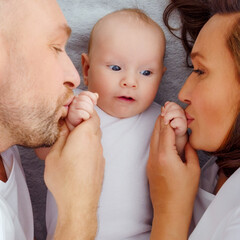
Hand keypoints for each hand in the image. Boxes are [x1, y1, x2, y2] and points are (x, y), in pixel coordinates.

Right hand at [44, 110, 104, 238]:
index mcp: (85, 135)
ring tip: (73, 138)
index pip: (91, 113)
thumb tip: (65, 125)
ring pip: (96, 135)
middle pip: (95, 123)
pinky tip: (78, 152)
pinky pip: (96, 147)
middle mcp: (96, 142)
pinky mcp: (101, 162)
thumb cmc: (65, 180)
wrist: (80, 202)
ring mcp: (100, 153)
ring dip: (87, 131)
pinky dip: (89, 143)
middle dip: (85, 118)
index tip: (75, 109)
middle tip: (71, 122)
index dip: (85, 108)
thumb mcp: (54, 154)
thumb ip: (61, 136)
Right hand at [66, 91, 97, 130]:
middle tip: (88, 112)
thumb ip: (92, 99)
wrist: (77, 126)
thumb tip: (96, 95)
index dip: (92, 98)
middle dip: (90, 106)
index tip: (94, 103)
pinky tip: (83, 118)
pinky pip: (83, 113)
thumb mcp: (88, 106)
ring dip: (89, 112)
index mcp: (78, 97)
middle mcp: (74, 101)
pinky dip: (86, 117)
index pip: (86, 93)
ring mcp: (72, 107)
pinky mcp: (72, 114)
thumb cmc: (83, 116)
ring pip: (85, 105)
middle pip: (86, 99)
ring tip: (86, 115)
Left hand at [147, 116, 199, 239]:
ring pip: (151, 139)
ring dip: (157, 128)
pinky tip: (160, 136)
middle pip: (155, 132)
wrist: (169, 209)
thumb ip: (189, 152)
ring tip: (162, 119)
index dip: (167, 119)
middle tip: (164, 109)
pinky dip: (155, 138)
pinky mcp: (149, 167)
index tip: (168, 109)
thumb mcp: (192, 170)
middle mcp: (154, 156)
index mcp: (166, 155)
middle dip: (160, 120)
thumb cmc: (182, 192)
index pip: (165, 131)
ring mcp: (150, 162)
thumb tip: (185, 141)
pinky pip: (151, 147)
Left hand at [161, 101, 186, 136]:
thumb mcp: (166, 117)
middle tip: (164, 118)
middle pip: (174, 106)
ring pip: (176, 112)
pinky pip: (177, 121)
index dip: (166, 107)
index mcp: (176, 109)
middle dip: (166, 112)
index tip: (162, 114)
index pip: (172, 104)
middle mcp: (181, 112)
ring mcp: (183, 118)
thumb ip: (165, 111)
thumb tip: (164, 106)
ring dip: (168, 117)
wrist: (174, 135)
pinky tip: (172, 126)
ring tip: (166, 123)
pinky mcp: (184, 125)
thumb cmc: (170, 126)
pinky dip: (172, 124)